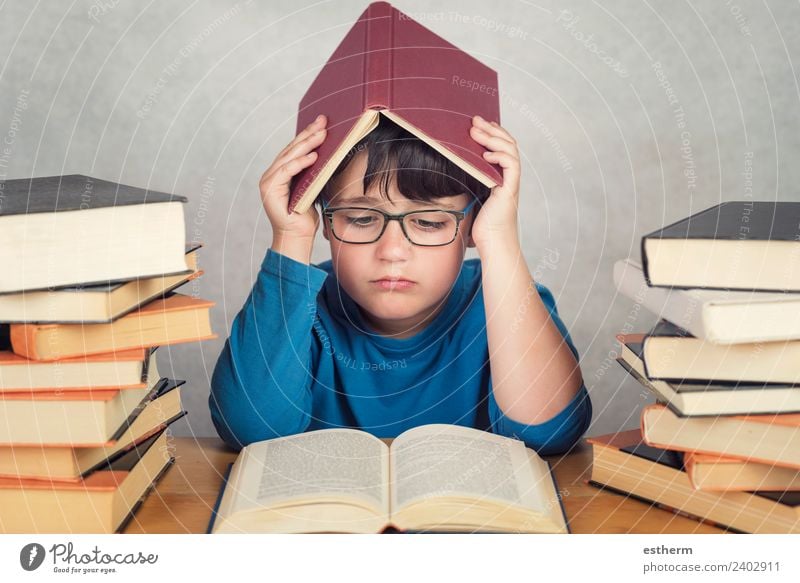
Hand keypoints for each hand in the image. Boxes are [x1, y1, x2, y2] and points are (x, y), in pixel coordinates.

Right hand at [259, 114, 327, 240]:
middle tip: (324, 121)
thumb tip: (329, 153)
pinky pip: (285, 171)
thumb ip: (315, 172)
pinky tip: (313, 156)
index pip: (295, 149)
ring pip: (288, 157)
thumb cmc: (306, 216)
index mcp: (281, 172)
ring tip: (322, 134)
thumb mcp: (314, 188)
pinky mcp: (269, 189)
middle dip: (309, 134)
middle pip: (291, 149)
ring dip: (307, 144)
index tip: (323, 122)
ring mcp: (268, 181)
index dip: (309, 135)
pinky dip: (299, 163)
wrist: (298, 238)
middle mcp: (272, 174)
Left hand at [468, 115, 520, 247]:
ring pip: (510, 150)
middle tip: (474, 119)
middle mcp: (509, 176)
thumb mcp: (471, 195)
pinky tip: (484, 154)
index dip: (493, 132)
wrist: (493, 244)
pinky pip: (511, 165)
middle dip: (491, 129)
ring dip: (493, 138)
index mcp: (501, 175)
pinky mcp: (510, 190)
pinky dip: (499, 156)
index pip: (502, 146)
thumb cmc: (481, 224)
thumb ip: (468, 180)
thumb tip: (449, 165)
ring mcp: (511, 182)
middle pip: (507, 143)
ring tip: (476, 131)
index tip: (478, 123)